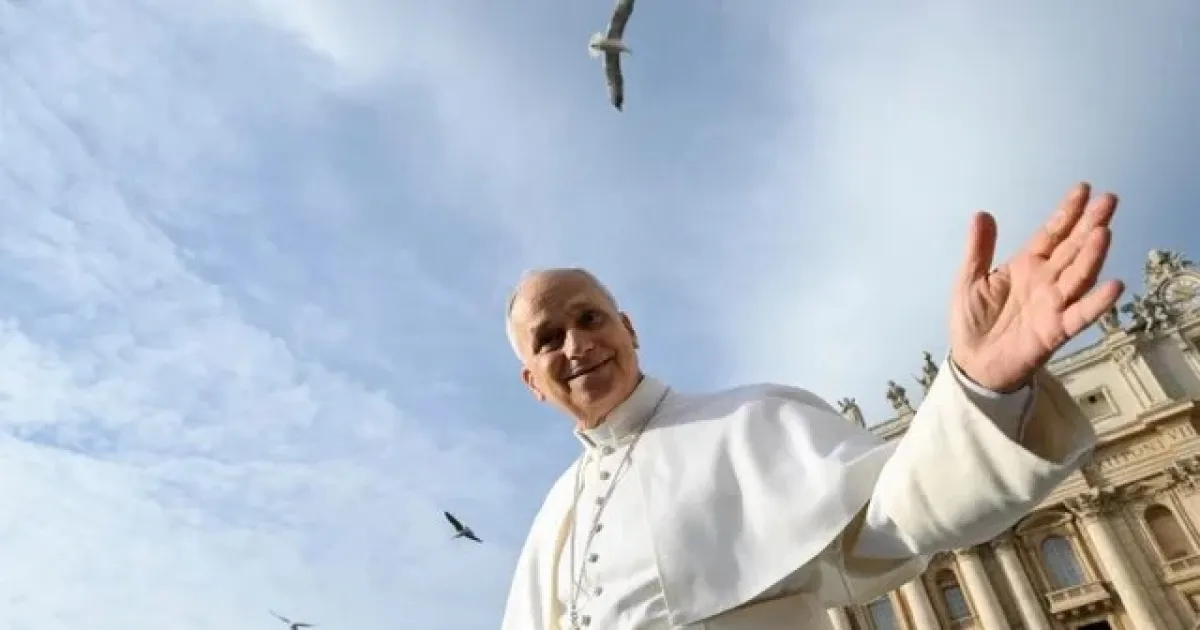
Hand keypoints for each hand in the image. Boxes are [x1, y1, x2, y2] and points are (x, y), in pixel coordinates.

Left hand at [949, 183, 1124, 392]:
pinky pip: (1080, 315)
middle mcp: (1046, 281)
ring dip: (1092, 256)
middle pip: (1073, 249)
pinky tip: (1113, 286)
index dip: (1067, 212)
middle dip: (1090, 225)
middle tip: (1109, 200)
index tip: (1084, 189)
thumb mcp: (969, 280)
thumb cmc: (973, 321)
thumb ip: (979, 249)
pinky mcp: (1056, 330)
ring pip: (1078, 276)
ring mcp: (1054, 304)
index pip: (1052, 234)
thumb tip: (981, 213)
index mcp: (1026, 265)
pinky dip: (1097, 302)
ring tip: (1103, 233)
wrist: (973, 363)